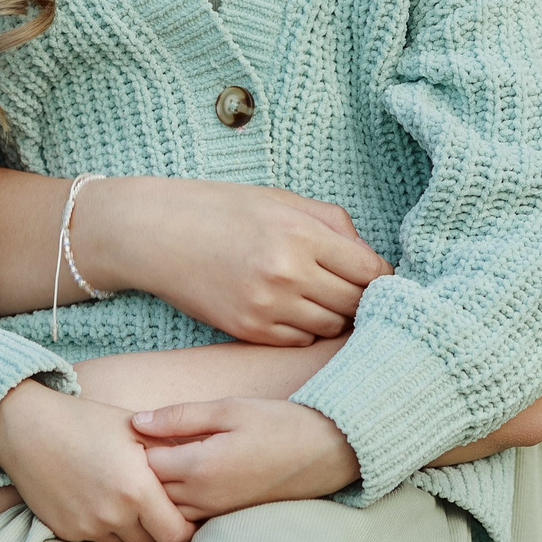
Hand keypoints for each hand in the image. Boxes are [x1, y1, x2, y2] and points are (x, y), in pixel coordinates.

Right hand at [0, 380, 196, 541]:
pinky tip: (102, 502)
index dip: (186, 528)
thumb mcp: (135, 428)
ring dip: (132, 532)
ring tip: (129, 503)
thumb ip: (170, 451)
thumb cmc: (86, 421)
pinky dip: (106, 529)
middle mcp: (112, 513)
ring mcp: (87, 526)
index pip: (177, 534)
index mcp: (136, 488)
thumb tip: (204, 462)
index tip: (186, 514)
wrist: (27, 428)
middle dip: (160, 532)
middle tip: (160, 509)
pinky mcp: (66, 532)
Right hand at [78, 179, 392, 345]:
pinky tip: (293, 308)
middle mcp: (287, 273)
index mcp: (301, 233)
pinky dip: (305, 328)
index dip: (383, 277)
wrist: (157, 232)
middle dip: (361, 298)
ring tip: (321, 296)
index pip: (371, 271)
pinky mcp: (248, 330)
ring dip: (334, 315)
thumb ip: (334, 226)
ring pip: (330, 327)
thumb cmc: (223, 210)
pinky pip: (299, 340)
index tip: (382, 278)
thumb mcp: (282, 201)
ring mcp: (267, 306)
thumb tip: (372, 260)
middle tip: (354, 289)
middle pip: (355, 303)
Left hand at [131, 396, 362, 520]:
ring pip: (167, 509)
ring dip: (156, 489)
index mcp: (201, 465)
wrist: (326, 452)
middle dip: (139, 471)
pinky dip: (175, 502)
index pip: (145, 464)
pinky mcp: (227, 517)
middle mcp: (204, 496)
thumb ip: (180, 417)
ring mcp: (216, 511)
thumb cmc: (278, 423)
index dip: (134, 445)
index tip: (131, 428)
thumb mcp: (229, 409)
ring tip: (158, 460)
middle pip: (150, 492)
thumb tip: (136, 421)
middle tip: (136, 445)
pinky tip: (181, 477)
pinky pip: (188, 517)